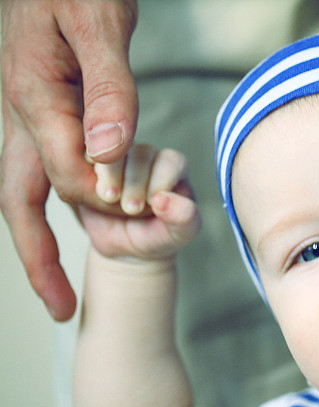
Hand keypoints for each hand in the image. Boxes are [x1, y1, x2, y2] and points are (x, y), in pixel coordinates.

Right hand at [0, 0, 138, 319]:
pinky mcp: (44, 115)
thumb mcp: (98, 24)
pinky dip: (58, 206)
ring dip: (41, 243)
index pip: (69, 170)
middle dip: (39, 258)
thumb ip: (106, 89)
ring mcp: (28, 119)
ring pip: (27, 192)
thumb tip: (107, 151)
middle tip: (61, 310)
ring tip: (58, 294)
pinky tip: (81, 225)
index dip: (106, 194)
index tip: (141, 209)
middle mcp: (22, 115)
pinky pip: (44, 172)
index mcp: (33, 97)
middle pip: (21, 201)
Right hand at [79, 146, 199, 261]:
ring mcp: (116, 157)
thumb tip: (166, 201)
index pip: (170, 161)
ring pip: (112, 151)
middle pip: (140, 152)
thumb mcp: (178, 234)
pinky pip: (85, 155)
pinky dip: (86, 173)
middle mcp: (146, 156)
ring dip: (110, 175)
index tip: (152, 205)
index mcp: (173, 166)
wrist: (123, 247)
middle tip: (131, 209)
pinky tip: (91, 193)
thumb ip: (184, 219)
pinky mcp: (90, 164)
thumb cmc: (156, 236)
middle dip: (135, 181)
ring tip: (110, 198)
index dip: (160, 181)